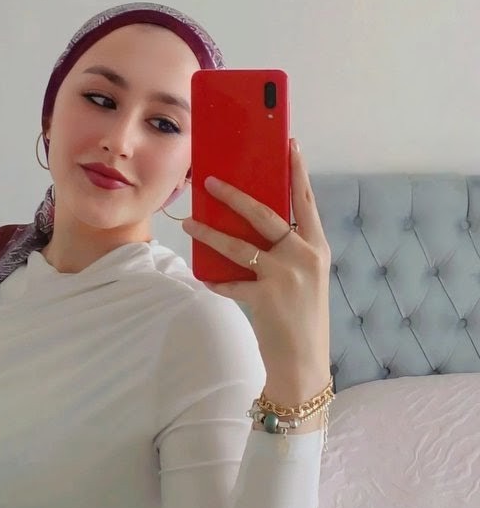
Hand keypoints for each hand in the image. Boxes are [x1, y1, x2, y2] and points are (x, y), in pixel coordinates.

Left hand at [182, 139, 331, 400]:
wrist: (304, 363)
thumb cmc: (300, 316)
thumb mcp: (305, 277)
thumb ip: (287, 250)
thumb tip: (249, 222)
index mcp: (318, 247)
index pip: (305, 201)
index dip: (297, 171)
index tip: (289, 144)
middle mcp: (305, 257)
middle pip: (265, 215)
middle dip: (235, 196)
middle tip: (210, 180)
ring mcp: (287, 277)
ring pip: (240, 246)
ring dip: (210, 232)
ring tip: (190, 221)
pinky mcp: (267, 298)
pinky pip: (231, 283)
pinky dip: (215, 280)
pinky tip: (203, 277)